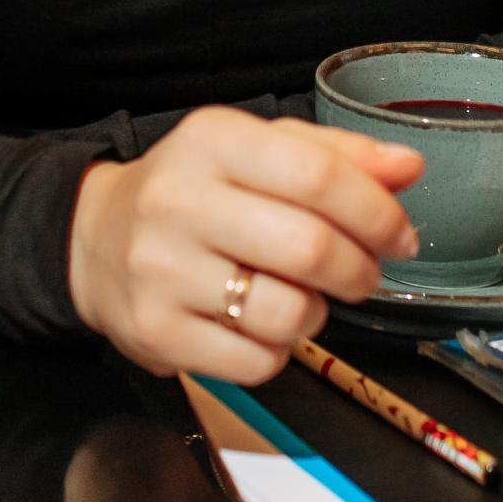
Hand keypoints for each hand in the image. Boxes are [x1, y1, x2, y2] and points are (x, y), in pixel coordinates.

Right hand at [68, 108, 423, 382]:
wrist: (93, 238)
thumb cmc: (195, 190)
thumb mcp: (256, 150)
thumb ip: (336, 155)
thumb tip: (408, 167)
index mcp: (213, 140)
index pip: (318, 175)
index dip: (377, 213)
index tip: (400, 236)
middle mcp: (179, 200)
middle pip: (310, 248)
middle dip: (360, 271)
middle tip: (365, 276)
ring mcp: (161, 270)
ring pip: (288, 314)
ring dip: (317, 314)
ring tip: (301, 299)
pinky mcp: (155, 331)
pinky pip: (256, 361)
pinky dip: (277, 352)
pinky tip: (260, 327)